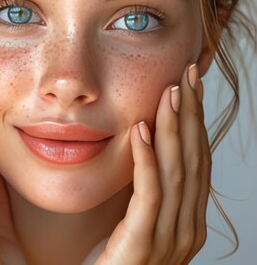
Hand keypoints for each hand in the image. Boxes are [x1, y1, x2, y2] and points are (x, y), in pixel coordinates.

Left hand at [96, 63, 209, 264]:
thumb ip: (133, 192)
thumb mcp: (126, 221)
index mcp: (183, 222)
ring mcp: (167, 240)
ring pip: (176, 172)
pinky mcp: (142, 245)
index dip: (192, 122)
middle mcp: (184, 230)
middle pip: (192, 160)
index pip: (193, 162)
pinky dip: (147, 159)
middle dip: (191, 115)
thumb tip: (126, 150)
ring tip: (169, 91)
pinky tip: (140, 130)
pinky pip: (149, 194)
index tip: (186, 86)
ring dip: (173, 127)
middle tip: (187, 75)